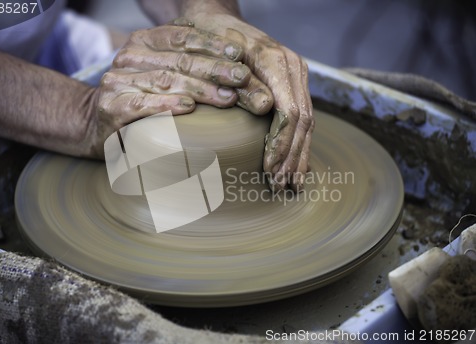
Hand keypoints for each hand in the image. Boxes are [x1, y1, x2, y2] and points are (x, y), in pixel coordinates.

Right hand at [89, 21, 252, 156]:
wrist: (97, 122)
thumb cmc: (140, 97)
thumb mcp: (159, 70)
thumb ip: (183, 59)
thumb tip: (230, 55)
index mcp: (143, 41)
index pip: (181, 36)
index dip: (211, 43)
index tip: (238, 53)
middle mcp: (129, 57)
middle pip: (179, 60)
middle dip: (214, 68)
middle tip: (241, 78)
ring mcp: (119, 81)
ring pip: (166, 81)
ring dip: (200, 89)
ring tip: (227, 97)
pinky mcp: (112, 107)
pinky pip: (143, 104)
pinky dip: (167, 105)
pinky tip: (188, 108)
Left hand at [186, 13, 314, 191]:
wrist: (217, 19)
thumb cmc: (212, 37)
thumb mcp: (219, 57)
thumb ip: (243, 83)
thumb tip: (266, 109)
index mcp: (278, 62)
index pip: (290, 113)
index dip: (282, 145)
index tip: (270, 170)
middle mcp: (293, 68)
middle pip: (303, 122)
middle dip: (292, 157)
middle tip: (283, 187)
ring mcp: (296, 76)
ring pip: (307, 122)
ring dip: (299, 155)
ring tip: (293, 184)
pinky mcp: (292, 83)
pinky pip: (302, 116)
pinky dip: (299, 143)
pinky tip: (296, 163)